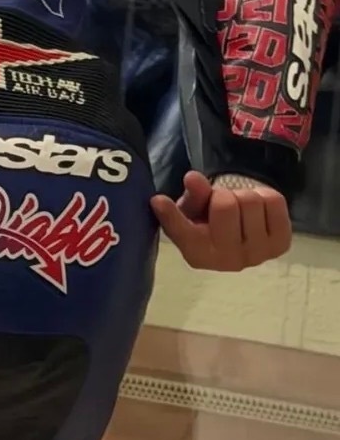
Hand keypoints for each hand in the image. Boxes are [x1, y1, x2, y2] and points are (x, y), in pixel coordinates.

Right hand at [150, 170, 290, 271]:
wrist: (239, 236)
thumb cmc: (208, 223)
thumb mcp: (191, 209)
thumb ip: (192, 195)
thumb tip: (193, 178)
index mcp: (198, 255)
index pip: (182, 231)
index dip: (169, 213)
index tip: (158, 200)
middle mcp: (228, 261)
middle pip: (225, 204)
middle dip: (220, 195)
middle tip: (218, 204)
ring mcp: (258, 254)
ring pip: (250, 200)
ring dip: (242, 196)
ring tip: (238, 209)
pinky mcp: (281, 243)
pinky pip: (274, 201)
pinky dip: (264, 195)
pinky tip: (257, 210)